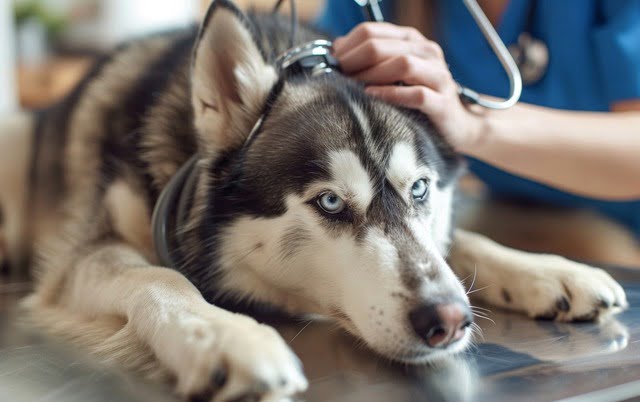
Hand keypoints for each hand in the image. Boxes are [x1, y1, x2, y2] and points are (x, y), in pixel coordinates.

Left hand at [333, 22, 484, 152]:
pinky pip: (416, 94)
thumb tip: (336, 47)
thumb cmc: (419, 99)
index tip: (332, 61)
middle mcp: (427, 53)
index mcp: (412, 41)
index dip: (348, 45)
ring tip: (353, 85)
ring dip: (372, 74)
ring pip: (403, 64)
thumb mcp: (393, 74)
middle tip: (338, 74)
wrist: (458, 125)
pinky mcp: (442, 102)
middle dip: (355, 59)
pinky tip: (372, 96)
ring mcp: (438, 77)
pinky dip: (391, 93)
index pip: (373, 31)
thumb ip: (369, 59)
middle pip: (383, 45)